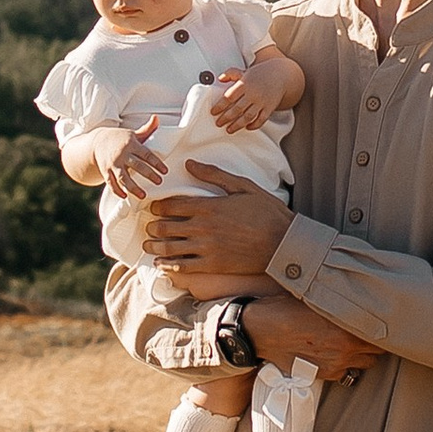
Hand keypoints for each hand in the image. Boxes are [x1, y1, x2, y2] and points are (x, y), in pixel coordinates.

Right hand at [101, 118, 168, 200]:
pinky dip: (117, 191)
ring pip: (123, 178)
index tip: (165, 171)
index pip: (146, 154)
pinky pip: (111, 183)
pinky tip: (125, 197)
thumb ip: (147, 129)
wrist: (97, 142)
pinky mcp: (105, 171)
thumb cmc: (121, 138)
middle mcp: (122, 154)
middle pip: (137, 166)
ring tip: (143, 196)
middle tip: (159, 181)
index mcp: (131, 144)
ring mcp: (113, 164)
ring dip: (133, 187)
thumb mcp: (133, 133)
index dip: (156, 163)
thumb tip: (157, 118)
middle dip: (149, 174)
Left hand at [138, 168, 289, 286]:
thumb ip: (214, 175)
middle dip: (153, 227)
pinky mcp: (212, 266)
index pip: (171, 206)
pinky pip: (183, 267)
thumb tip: (189, 164)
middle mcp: (203, 228)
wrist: (283, 242)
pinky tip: (162, 265)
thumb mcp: (242, 186)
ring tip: (148, 246)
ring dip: (155, 247)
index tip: (154, 208)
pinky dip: (168, 266)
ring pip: (169, 249)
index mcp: (208, 206)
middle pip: (165, 227)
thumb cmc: (266, 212)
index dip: (158, 207)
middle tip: (149, 227)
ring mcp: (206, 249)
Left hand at [207, 67, 278, 134]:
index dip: (220, 106)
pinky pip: (261, 120)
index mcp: (244, 84)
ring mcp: (262, 102)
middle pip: (237, 109)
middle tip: (218, 123)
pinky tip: (247, 127)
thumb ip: (231, 73)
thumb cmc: (259, 74)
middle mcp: (253, 94)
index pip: (229, 97)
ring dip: (237, 125)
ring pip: (248, 117)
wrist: (280, 74)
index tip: (213, 112)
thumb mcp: (244, 71)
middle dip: (226, 118)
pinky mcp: (270, 108)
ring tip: (229, 130)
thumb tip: (220, 79)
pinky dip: (254, 125)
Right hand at [243, 288, 382, 382]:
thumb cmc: (286, 308)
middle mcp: (346, 347)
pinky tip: (337, 353)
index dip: (383, 326)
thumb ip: (341, 301)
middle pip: (377, 350)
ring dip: (363, 354)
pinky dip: (347, 365)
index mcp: (347, 326)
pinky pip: (348, 373)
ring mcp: (336, 364)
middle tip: (367, 331)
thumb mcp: (317, 298)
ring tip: (353, 344)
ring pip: (366, 363)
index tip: (381, 321)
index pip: (383, 332)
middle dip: (375, 341)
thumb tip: (360, 296)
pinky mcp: (325, 375)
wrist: (260, 331)